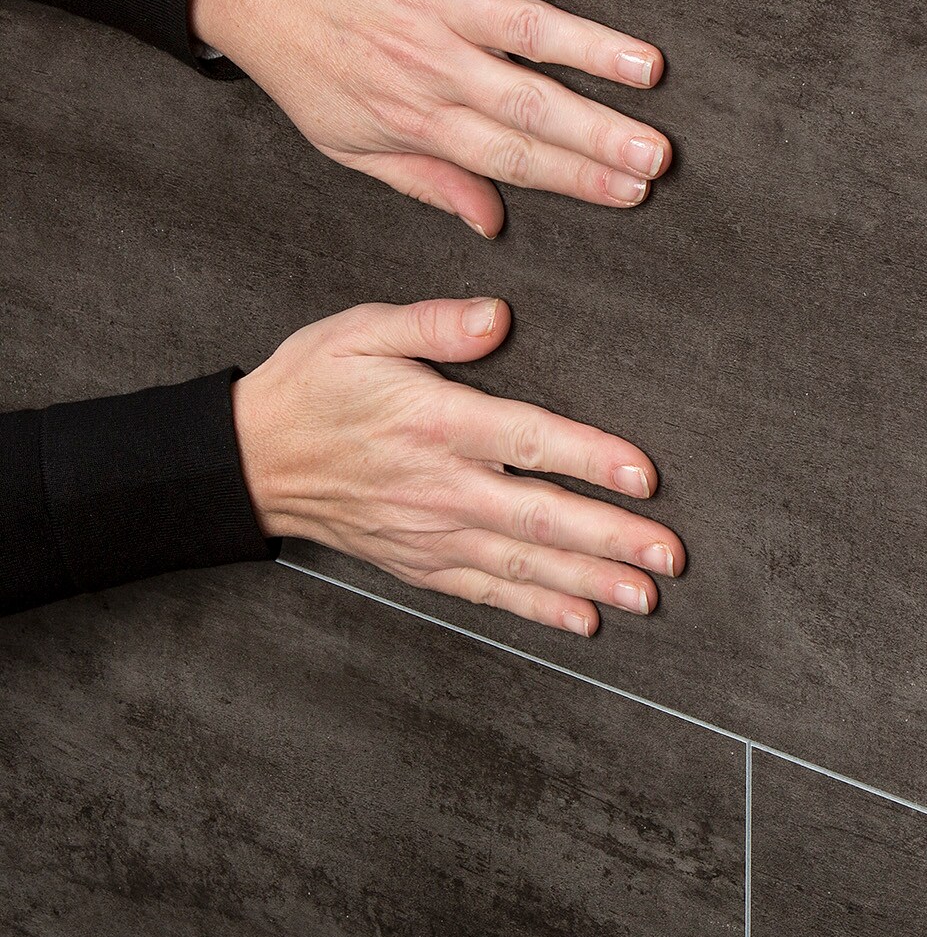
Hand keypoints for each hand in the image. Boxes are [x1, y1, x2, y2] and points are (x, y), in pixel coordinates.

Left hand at [190, 0, 670, 236]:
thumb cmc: (298, 55)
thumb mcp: (346, 140)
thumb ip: (426, 180)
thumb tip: (489, 222)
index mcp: (415, 115)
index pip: (511, 156)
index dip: (576, 178)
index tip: (631, 192)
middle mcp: (430, 60)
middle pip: (529, 104)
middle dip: (599, 133)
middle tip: (656, 153)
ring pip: (524, 27)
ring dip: (590, 48)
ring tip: (646, 69)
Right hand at [233, 296, 683, 635]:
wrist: (247, 460)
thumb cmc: (312, 385)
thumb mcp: (359, 332)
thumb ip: (432, 324)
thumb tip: (495, 316)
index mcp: (434, 424)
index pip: (527, 442)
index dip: (589, 459)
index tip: (644, 477)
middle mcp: (439, 486)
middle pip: (538, 517)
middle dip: (610, 538)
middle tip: (669, 556)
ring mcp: (429, 532)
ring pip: (521, 563)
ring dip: (588, 582)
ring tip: (646, 597)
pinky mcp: (418, 561)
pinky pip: (486, 591)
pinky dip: (537, 609)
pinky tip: (584, 620)